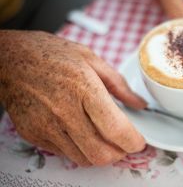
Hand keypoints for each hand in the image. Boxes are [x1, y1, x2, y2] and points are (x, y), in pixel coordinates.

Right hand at [0, 30, 146, 165]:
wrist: (9, 59)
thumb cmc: (49, 54)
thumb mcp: (91, 59)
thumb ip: (119, 84)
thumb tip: (139, 103)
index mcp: (84, 89)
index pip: (115, 129)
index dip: (133, 141)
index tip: (139, 141)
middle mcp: (65, 112)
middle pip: (101, 153)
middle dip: (120, 154)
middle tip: (125, 144)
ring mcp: (47, 126)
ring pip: (83, 159)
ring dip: (102, 155)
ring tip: (107, 140)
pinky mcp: (34, 134)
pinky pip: (65, 154)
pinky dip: (81, 150)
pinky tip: (84, 134)